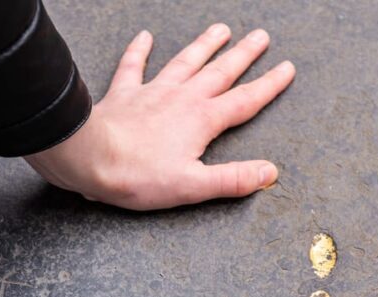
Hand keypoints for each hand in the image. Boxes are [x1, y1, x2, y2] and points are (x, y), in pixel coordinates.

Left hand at [24, 24, 295, 209]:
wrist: (90, 159)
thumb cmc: (139, 175)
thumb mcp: (193, 186)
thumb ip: (233, 179)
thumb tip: (269, 174)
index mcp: (203, 120)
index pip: (245, 100)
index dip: (269, 85)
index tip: (287, 68)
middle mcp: (182, 98)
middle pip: (221, 72)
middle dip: (244, 54)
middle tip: (261, 36)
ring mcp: (153, 91)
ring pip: (185, 61)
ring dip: (204, 45)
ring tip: (221, 29)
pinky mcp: (125, 94)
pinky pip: (134, 66)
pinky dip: (139, 50)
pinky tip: (145, 36)